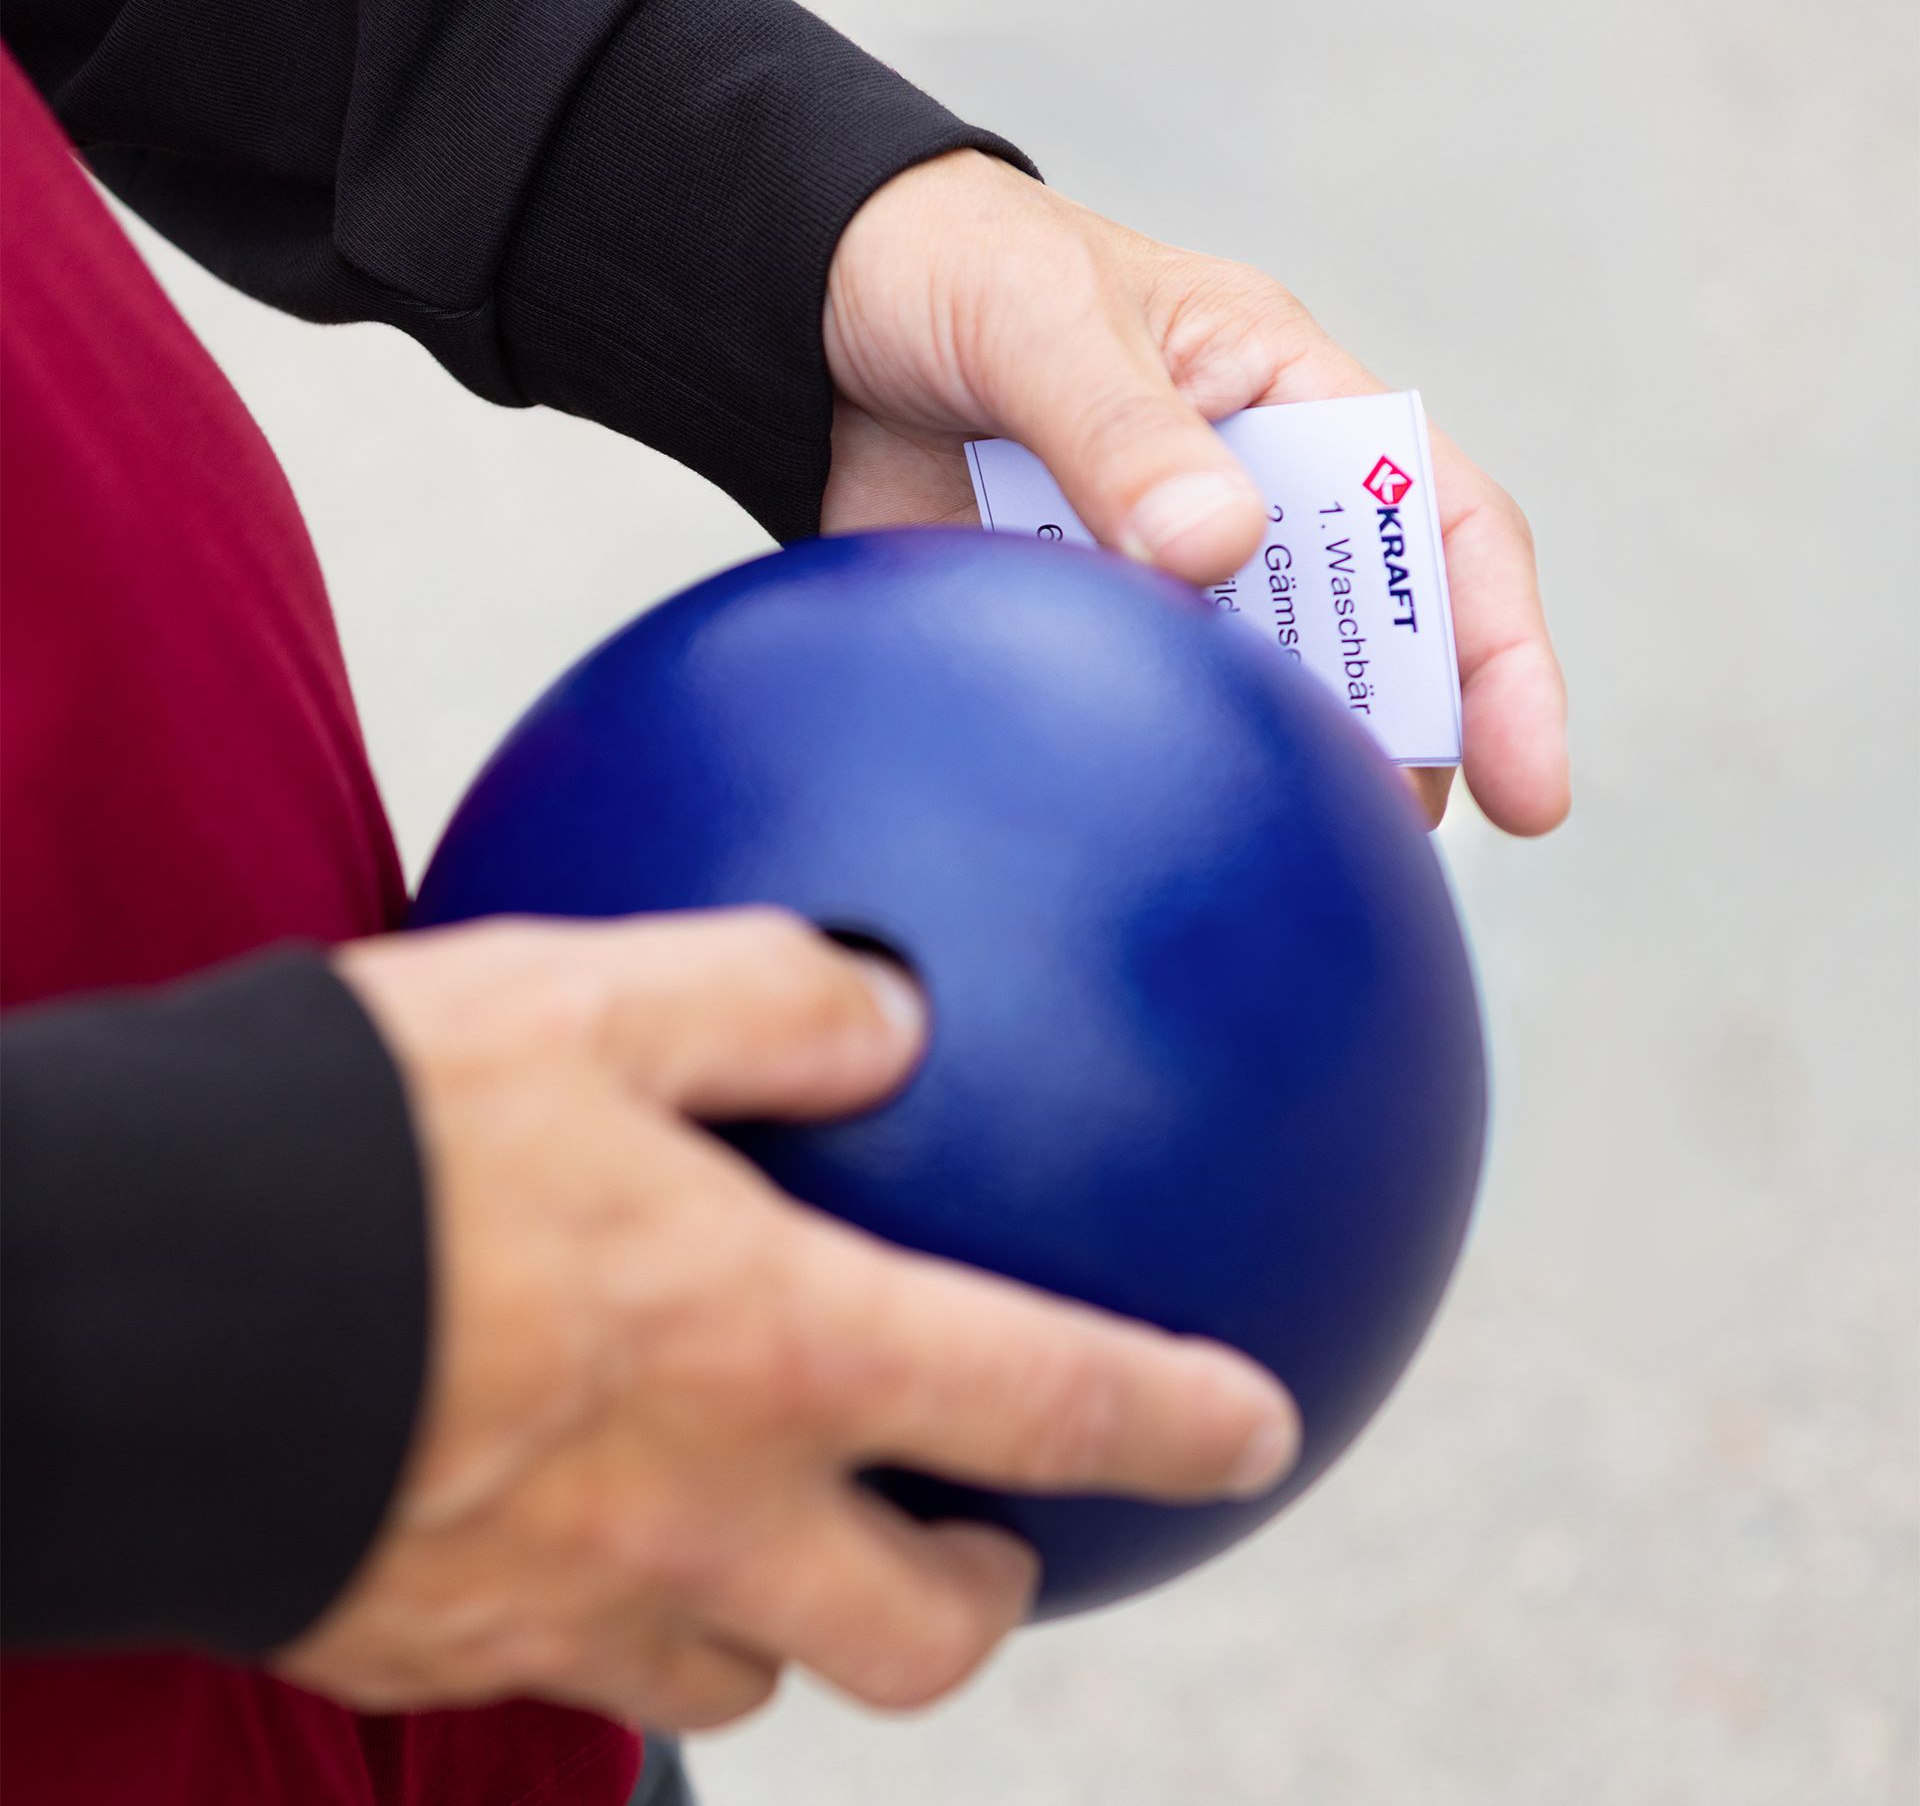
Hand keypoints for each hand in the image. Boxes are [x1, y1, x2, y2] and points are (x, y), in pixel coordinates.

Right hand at [278, 911, 1299, 1727]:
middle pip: (904, 1640)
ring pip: (738, 1677)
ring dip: (789, 1619)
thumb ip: (768, 999)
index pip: (1035, 1403)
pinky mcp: (431, 1643)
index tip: (1258, 1433)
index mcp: (766, 1348)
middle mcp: (692, 1509)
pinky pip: (566, 1665)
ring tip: (784, 1525)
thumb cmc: (365, 1138)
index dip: (1169, 1420)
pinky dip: (617, 1613)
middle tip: (986, 1533)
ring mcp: (558, 1601)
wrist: (122, 1306)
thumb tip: (894, 1010)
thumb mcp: (586, 998)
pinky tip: (581, 1514)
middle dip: (975, 1602)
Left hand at [823, 150, 1568, 835]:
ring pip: (1251, 696)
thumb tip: (1216, 546)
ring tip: (1274, 852)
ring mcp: (1150, 577)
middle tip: (1379, 840)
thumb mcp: (1043, 321)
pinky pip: (1131, 717)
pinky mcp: (1068, 631)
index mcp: (1281, 395)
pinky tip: (1141, 830)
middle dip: (1397, 741)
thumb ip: (1121, 425)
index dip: (1499, 656)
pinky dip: (1148, 772)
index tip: (1528, 785)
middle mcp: (1237, 498)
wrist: (801, 313)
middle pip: (1362, 640)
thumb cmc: (952, 267)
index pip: (1440, 524)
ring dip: (1274, 768)